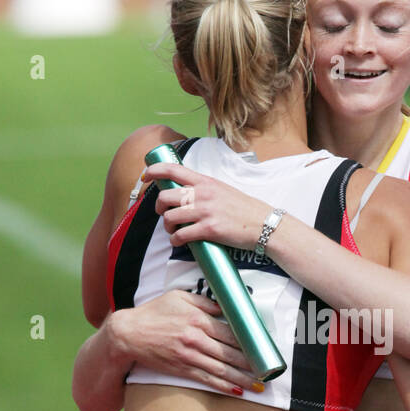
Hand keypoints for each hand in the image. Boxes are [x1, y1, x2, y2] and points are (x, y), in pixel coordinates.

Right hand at [110, 290, 260, 394]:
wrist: (128, 333)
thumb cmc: (154, 312)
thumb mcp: (179, 297)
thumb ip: (204, 301)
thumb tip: (225, 306)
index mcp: (198, 319)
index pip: (231, 331)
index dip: (250, 341)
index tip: (265, 347)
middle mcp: (196, 338)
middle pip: (231, 352)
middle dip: (252, 363)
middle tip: (269, 371)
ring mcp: (189, 355)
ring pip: (222, 369)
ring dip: (242, 378)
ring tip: (259, 386)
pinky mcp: (181, 369)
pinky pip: (207, 379)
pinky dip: (223, 386)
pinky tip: (237, 391)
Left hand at [143, 161, 270, 249]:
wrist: (264, 224)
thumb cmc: (244, 209)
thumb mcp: (222, 190)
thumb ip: (203, 189)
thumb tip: (184, 194)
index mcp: (206, 181)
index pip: (173, 169)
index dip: (154, 171)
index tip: (145, 176)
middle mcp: (203, 194)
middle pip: (165, 196)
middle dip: (158, 207)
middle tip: (163, 213)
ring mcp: (205, 212)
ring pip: (170, 217)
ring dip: (167, 226)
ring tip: (173, 230)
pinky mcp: (208, 230)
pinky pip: (181, 235)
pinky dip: (175, 240)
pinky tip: (179, 241)